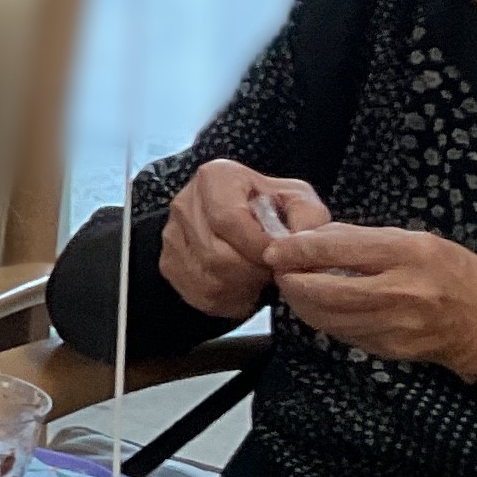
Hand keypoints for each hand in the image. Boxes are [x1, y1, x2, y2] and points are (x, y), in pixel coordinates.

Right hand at [157, 160, 329, 323]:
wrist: (239, 219)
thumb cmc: (270, 208)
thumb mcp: (297, 200)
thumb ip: (308, 216)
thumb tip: (302, 241)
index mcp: (215, 177)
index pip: (229, 219)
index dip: (258, 246)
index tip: (280, 257)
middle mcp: (185, 203)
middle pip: (216, 254)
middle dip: (252, 271)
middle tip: (272, 269)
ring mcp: (172, 235)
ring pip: (208, 277)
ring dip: (242, 286)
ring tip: (259, 276)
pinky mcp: (169, 263)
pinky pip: (199, 293)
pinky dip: (228, 299)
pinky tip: (243, 286)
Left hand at [264, 222, 476, 379]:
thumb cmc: (453, 273)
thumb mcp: (417, 240)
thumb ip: (365, 239)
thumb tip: (316, 237)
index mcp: (408, 255)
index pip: (340, 250)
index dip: (300, 250)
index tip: (277, 247)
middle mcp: (399, 292)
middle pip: (324, 290)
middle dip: (291, 280)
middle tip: (279, 269)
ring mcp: (391, 325)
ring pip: (326, 316)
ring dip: (300, 302)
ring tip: (293, 285)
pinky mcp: (385, 348)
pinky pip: (340, 332)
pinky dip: (321, 318)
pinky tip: (317, 305)